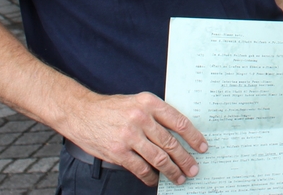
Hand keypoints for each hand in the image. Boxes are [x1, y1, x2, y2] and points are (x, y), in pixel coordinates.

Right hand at [61, 91, 206, 185]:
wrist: (81, 113)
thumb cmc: (111, 108)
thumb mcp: (136, 102)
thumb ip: (155, 115)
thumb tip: (178, 134)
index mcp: (149, 103)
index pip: (179, 122)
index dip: (193, 137)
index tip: (202, 147)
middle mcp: (141, 119)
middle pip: (170, 143)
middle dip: (185, 159)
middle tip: (194, 168)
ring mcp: (129, 136)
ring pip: (158, 158)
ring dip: (172, 171)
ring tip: (180, 178)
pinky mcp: (118, 152)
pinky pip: (140, 168)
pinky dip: (150, 177)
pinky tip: (155, 180)